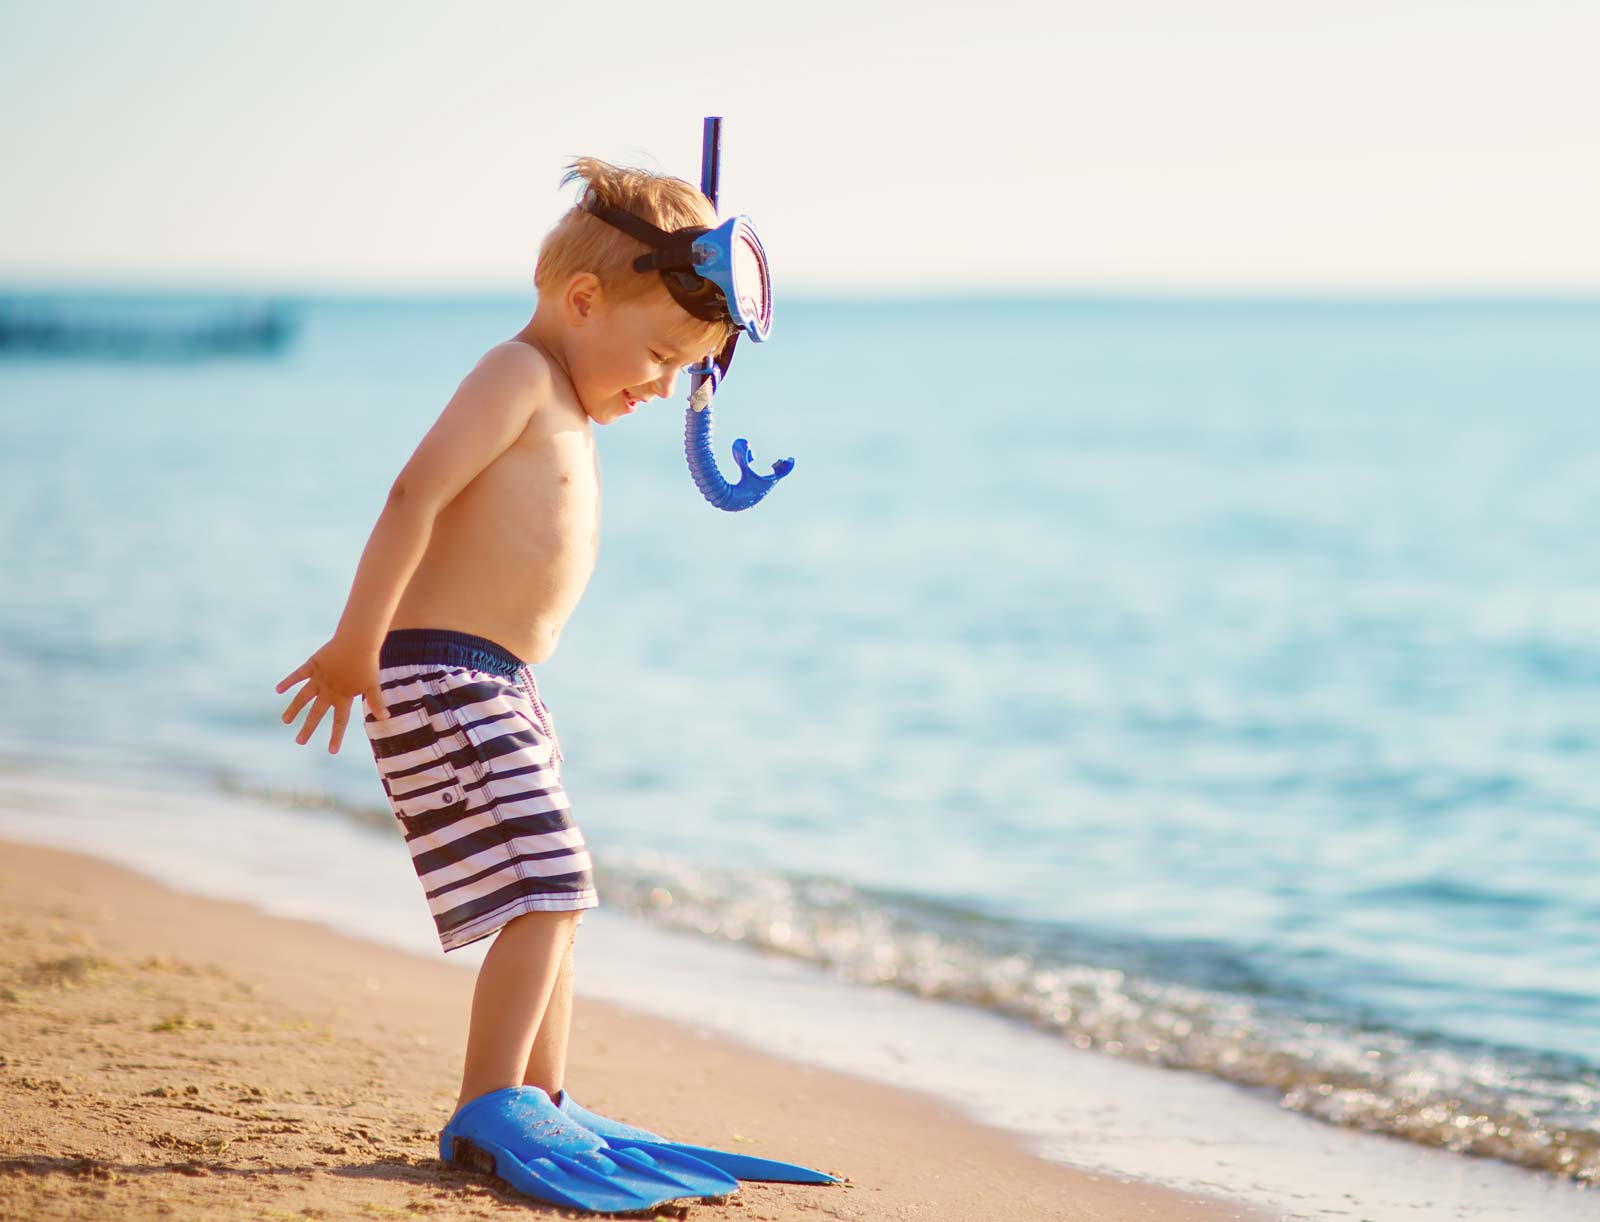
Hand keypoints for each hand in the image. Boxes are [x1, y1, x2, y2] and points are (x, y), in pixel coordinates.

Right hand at [276, 637, 389, 753]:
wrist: (358, 640)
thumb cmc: (368, 663)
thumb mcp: (373, 684)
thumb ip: (376, 702)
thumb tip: (386, 718)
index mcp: (343, 696)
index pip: (340, 721)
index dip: (336, 736)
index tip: (331, 751)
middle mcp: (329, 690)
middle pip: (317, 713)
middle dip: (308, 728)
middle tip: (300, 742)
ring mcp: (319, 678)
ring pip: (303, 697)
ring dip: (294, 709)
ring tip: (285, 720)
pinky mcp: (313, 665)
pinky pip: (298, 675)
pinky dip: (288, 682)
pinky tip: (278, 689)